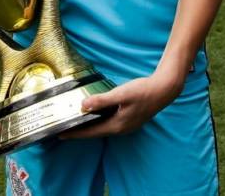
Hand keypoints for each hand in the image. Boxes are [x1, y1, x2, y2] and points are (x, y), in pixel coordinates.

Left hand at [59, 70, 182, 138]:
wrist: (164, 89)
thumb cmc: (143, 91)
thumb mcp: (121, 94)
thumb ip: (101, 101)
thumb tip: (83, 106)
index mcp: (118, 125)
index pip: (91, 132)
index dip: (76, 133)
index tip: (60, 134)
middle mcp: (121, 128)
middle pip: (96, 132)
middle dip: (80, 131)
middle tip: (64, 129)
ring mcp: (126, 125)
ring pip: (102, 127)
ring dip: (89, 126)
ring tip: (75, 123)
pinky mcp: (129, 119)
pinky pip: (109, 122)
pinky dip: (98, 120)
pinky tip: (94, 114)